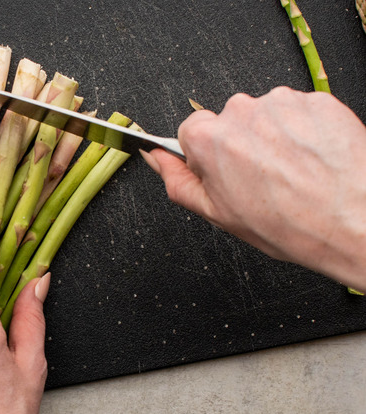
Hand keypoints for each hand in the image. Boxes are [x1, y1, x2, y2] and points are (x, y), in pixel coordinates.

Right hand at [142, 87, 365, 290]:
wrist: (354, 220)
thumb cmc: (289, 225)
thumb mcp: (217, 214)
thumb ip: (177, 181)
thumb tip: (156, 158)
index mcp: (208, 138)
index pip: (191, 131)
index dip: (208, 156)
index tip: (226, 173)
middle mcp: (241, 112)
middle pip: (229, 120)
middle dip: (241, 145)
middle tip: (263, 180)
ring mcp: (281, 103)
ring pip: (266, 115)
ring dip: (274, 137)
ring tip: (293, 173)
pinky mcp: (316, 100)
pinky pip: (300, 111)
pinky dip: (304, 132)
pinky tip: (313, 161)